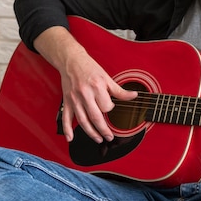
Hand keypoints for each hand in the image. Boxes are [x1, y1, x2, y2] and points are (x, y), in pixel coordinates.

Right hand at [33, 26, 136, 143]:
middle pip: (95, 117)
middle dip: (103, 130)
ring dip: (90, 132)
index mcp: (97, 87)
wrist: (71, 61)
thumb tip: (134, 96)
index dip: (109, 109)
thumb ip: (119, 90)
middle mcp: (85, 94)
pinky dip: (67, 129)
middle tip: (109, 137)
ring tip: (98, 139)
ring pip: (82, 121)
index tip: (110, 108)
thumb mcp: (106, 77)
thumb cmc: (90, 68)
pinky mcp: (66, 102)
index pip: (106, 106)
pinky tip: (70, 138)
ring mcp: (74, 99)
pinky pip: (66, 118)